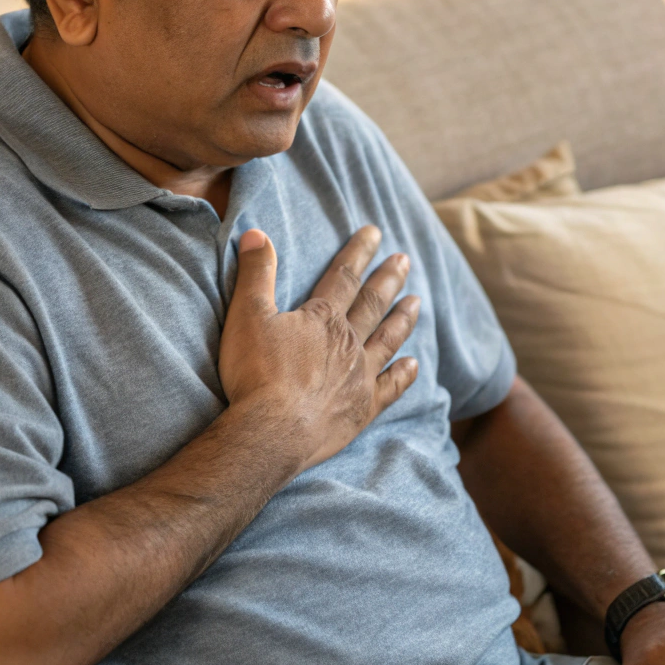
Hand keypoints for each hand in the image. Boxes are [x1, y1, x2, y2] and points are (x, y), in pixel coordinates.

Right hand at [219, 225, 420, 469]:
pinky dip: (403, 375)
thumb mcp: (247, 315)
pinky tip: (414, 364)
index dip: (358, 251)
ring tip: (417, 302)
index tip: (374, 232)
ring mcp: (359, 377)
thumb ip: (255, 273)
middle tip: (404, 259)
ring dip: (402, 319)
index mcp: (322, 318)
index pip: (344, 276)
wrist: (271, 433)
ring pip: (387, 340)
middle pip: (372, 304)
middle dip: (388, 279)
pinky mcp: (362, 409)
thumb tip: (255, 233)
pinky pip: (390, 388)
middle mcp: (348, 343)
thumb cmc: (256, 374)